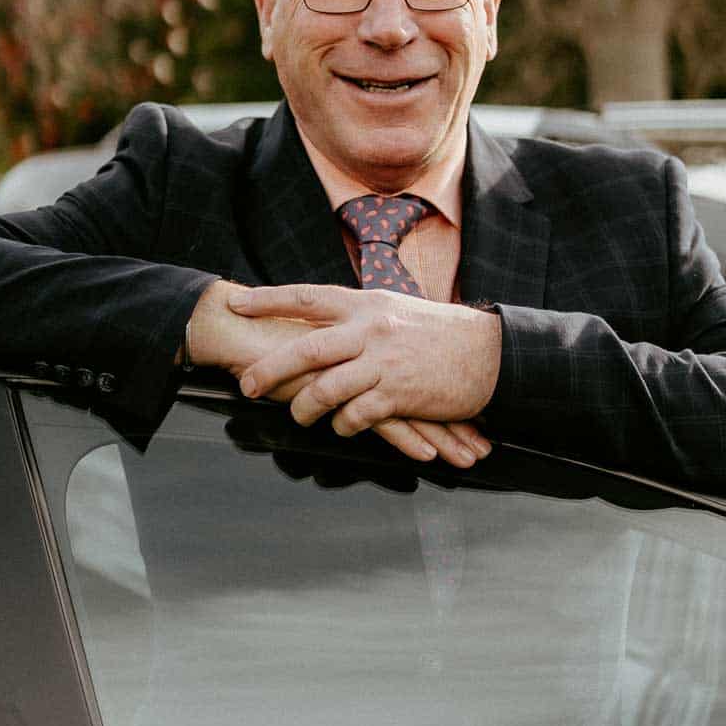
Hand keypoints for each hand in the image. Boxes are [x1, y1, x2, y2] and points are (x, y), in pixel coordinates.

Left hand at [229, 283, 501, 434]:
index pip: (307, 297)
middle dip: (269, 368)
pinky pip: (357, 416)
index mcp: (366, 304)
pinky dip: (344, 425)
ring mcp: (384, 362)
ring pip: (326, 389)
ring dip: (304, 408)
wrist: (489, 352)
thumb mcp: (396, 311)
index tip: (235, 304)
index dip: (268, 300)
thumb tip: (323, 324)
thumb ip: (359, 318)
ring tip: (297, 416)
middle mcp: (370, 329)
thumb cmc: (438, 333)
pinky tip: (343, 428)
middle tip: (245, 384)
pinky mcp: (399, 394)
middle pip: (306, 349)